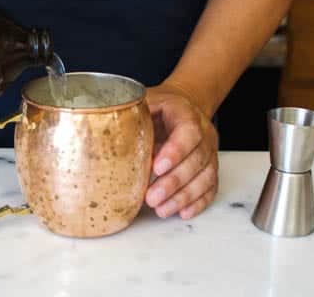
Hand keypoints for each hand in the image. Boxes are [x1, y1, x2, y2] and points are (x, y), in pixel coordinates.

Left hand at [144, 81, 218, 219]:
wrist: (183, 104)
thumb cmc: (159, 106)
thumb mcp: (144, 101)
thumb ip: (131, 114)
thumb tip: (103, 133)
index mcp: (185, 113)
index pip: (188, 132)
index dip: (175, 152)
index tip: (156, 168)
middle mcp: (203, 133)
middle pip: (196, 160)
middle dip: (174, 182)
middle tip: (152, 198)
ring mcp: (209, 152)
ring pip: (205, 177)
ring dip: (184, 197)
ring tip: (161, 209)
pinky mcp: (209, 167)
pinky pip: (210, 187)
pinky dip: (198, 202)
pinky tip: (182, 212)